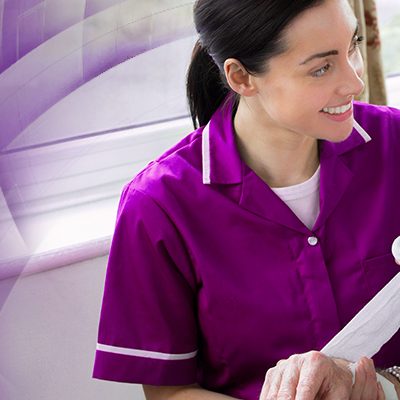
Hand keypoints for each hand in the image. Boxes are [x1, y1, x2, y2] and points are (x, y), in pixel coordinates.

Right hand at [259, 351, 384, 399]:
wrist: (328, 370)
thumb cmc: (336, 384)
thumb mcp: (340, 394)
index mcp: (315, 362)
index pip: (305, 391)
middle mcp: (296, 360)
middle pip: (286, 394)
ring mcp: (282, 365)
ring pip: (274, 395)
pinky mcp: (273, 373)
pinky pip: (267, 393)